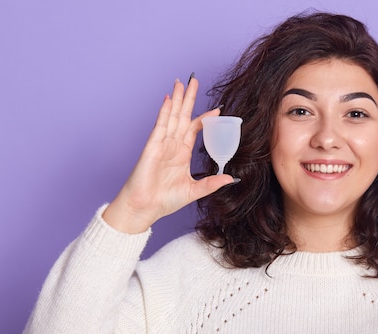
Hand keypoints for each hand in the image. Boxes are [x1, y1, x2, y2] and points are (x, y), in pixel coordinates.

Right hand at [103, 76, 234, 232]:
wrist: (145, 208)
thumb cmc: (165, 200)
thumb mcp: (194, 191)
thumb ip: (212, 183)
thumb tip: (231, 178)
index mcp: (182, 153)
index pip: (195, 129)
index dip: (205, 119)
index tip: (218, 110)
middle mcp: (173, 145)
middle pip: (183, 116)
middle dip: (189, 98)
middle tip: (195, 80)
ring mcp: (162, 144)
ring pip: (172, 116)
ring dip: (177, 99)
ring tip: (182, 82)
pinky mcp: (152, 146)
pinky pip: (160, 125)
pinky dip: (165, 112)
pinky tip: (169, 99)